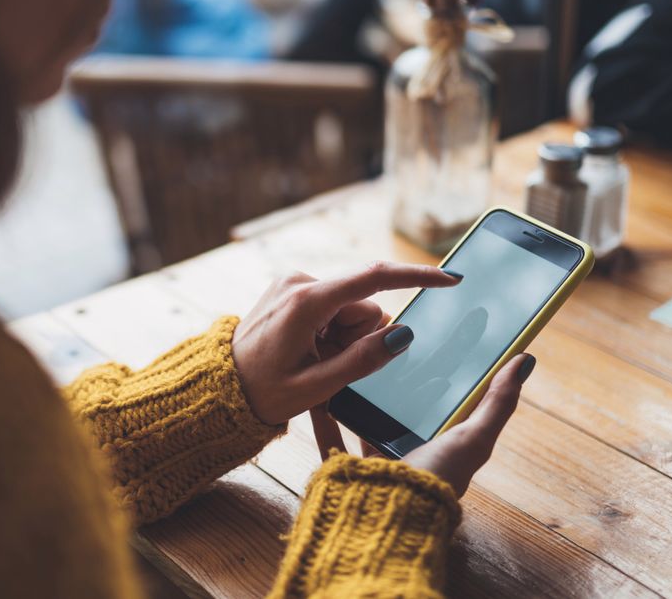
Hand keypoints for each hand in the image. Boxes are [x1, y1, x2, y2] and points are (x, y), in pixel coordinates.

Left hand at [232, 261, 460, 424]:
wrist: (220, 388)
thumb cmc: (262, 392)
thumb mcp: (316, 388)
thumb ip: (363, 361)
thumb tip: (403, 335)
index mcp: (306, 302)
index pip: (374, 279)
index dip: (417, 278)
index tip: (451, 278)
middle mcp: (301, 282)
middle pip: (364, 306)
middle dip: (360, 338)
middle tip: (327, 366)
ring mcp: (295, 283)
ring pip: (351, 309)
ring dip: (344, 338)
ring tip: (313, 361)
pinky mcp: (293, 289)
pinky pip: (334, 308)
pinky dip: (331, 332)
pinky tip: (307, 351)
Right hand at [310, 354, 533, 496]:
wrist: (382, 524)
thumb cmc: (433, 484)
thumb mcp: (473, 440)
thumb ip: (498, 402)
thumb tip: (525, 360)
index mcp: (441, 449)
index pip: (444, 401)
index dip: (443, 369)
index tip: (436, 332)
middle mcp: (409, 457)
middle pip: (402, 407)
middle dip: (395, 377)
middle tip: (385, 338)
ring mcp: (373, 464)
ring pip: (365, 419)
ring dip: (359, 391)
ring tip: (351, 358)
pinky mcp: (342, 470)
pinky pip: (330, 436)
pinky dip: (324, 415)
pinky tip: (320, 390)